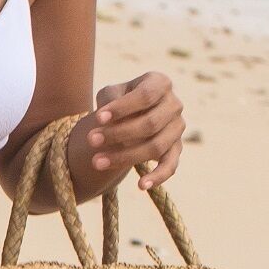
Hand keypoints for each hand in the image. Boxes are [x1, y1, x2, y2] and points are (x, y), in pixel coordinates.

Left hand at [78, 71, 184, 190]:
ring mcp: (177, 128)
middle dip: (118, 134)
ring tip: (97, 162)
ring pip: (156, 146)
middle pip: (150, 123)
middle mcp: (174, 104)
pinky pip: (171, 166)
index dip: (122, 107)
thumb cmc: (117, 100)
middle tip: (91, 140)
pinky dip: (157, 177)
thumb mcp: (109, 94)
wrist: (127, 115)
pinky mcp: (176, 149)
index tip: (98, 118)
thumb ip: (111, 101)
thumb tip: (110, 121)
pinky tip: (140, 185)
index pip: (145, 95)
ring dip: (126, 156)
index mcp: (160, 83)